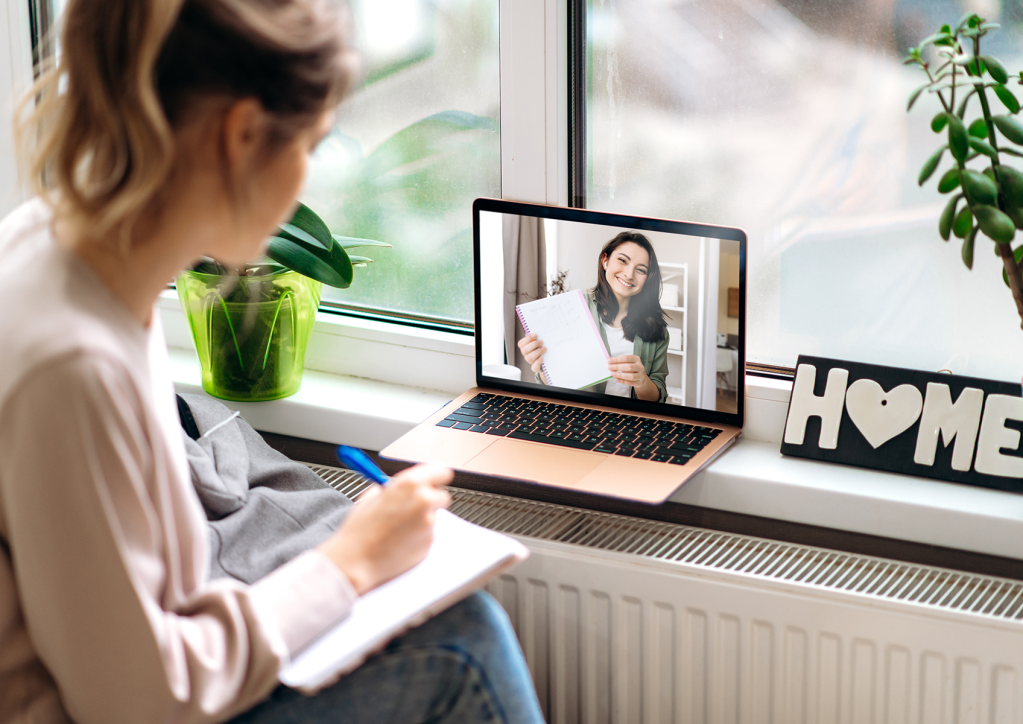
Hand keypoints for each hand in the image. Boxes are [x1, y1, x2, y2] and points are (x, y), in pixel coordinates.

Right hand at [317, 464, 452, 595]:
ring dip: (421, 520)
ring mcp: (429, 523)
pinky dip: (418, 537)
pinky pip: (428, 535)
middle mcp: (424, 500)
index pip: (441, 472)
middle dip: (430, 500)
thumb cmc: (359, 529)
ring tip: (397, 529)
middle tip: (413, 507)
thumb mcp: (371, 497)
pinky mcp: (429, 542)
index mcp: (409, 483)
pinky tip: (399, 541)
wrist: (355, 560)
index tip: (434, 482)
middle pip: (441, 495)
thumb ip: (392, 489)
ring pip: (433, 517)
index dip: (437, 477)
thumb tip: (402, 487)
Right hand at [517, 333, 546, 373]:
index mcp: (526, 347)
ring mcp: (531, 361)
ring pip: (528, 358)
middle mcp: (527, 354)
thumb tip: (538, 330)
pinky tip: (542, 357)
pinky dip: (538, 362)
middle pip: (524, 350)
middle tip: (541, 341)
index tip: (536, 335)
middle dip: (533, 344)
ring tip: (544, 348)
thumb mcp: (540, 341)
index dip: (527, 339)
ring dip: (537, 352)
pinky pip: (534, 367)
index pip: (521, 343)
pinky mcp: (536, 367)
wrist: (550, 359)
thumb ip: (537, 337)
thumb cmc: (543, 347)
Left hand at [608, 355, 660, 401]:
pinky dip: (623, 381)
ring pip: (631, 376)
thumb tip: (610, 362)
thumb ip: (620, 362)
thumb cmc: (632, 368)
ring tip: (612, 374)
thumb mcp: (628, 363)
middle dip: (618, 367)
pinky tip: (617, 379)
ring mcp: (641, 375)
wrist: (641, 377)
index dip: (617, 359)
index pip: (626, 358)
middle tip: (609, 367)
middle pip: (629, 367)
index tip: (609, 361)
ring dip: (620, 375)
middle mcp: (640, 366)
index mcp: (636, 359)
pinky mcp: (639, 382)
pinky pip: (630, 383)